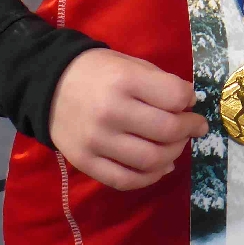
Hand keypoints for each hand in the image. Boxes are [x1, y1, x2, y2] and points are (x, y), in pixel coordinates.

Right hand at [49, 48, 207, 190]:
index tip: (190, 101)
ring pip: (151, 160)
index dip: (189, 100)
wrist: (48, 85)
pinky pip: (126, 180)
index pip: (175, 97)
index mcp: (125, 81)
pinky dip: (151, 177)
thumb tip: (190, 106)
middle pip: (167, 131)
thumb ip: (161, 83)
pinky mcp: (85, 163)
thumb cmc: (99, 71)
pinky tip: (161, 166)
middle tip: (195, 126)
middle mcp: (110, 112)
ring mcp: (96, 141)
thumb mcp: (131, 64)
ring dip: (174, 153)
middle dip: (190, 129)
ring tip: (177, 144)